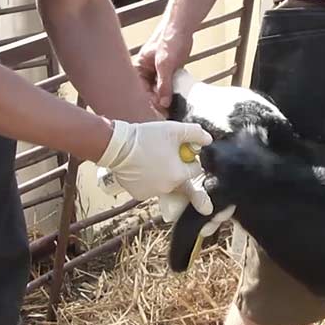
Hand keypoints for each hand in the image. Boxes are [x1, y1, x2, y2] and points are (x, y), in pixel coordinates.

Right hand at [98, 120, 213, 214]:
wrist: (117, 146)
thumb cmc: (146, 137)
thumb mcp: (174, 129)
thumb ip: (195, 133)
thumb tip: (207, 139)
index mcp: (179, 175)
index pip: (195, 169)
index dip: (188, 158)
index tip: (178, 150)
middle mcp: (167, 188)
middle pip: (180, 178)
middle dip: (176, 167)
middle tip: (162, 153)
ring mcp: (152, 193)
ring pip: (165, 183)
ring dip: (162, 174)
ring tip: (150, 158)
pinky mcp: (138, 195)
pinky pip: (150, 188)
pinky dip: (147, 180)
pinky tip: (140, 167)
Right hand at [134, 21, 192, 109]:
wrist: (183, 27)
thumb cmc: (169, 38)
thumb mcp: (165, 63)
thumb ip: (164, 83)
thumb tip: (163, 102)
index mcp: (139, 68)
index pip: (141, 90)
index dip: (150, 102)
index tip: (159, 113)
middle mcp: (147, 72)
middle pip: (150, 92)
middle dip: (158, 102)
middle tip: (166, 115)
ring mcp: (158, 72)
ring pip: (160, 91)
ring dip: (166, 99)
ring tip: (172, 110)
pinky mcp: (169, 72)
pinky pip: (169, 86)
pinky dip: (173, 93)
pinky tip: (177, 101)